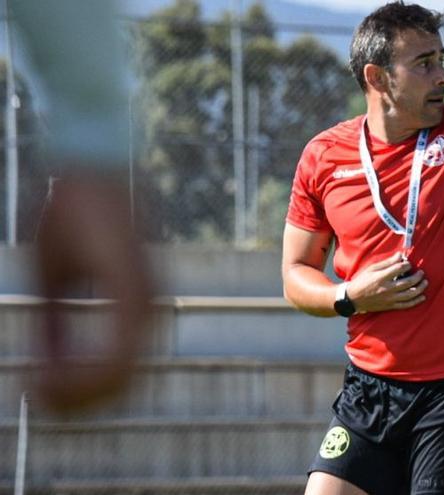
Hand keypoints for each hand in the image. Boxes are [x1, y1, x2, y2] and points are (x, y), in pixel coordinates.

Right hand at [33, 174, 153, 413]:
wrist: (85, 167)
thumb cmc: (71, 218)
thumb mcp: (52, 279)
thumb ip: (53, 326)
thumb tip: (45, 372)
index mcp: (135, 309)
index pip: (118, 374)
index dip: (79, 394)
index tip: (41, 393)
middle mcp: (149, 310)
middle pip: (122, 385)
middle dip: (78, 401)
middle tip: (38, 397)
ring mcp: (146, 301)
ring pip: (121, 378)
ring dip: (77, 394)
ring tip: (39, 391)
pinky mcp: (133, 290)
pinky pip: (117, 355)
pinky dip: (83, 377)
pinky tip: (47, 378)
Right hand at [346, 252, 427, 312]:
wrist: (353, 298)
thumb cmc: (362, 281)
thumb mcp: (372, 269)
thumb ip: (387, 263)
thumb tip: (400, 256)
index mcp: (381, 277)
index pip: (399, 269)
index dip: (407, 265)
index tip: (408, 264)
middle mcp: (387, 289)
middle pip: (408, 282)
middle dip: (418, 276)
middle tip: (422, 272)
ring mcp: (389, 299)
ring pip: (410, 294)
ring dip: (420, 288)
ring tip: (425, 282)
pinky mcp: (390, 306)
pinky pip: (406, 305)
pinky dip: (416, 301)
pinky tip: (422, 296)